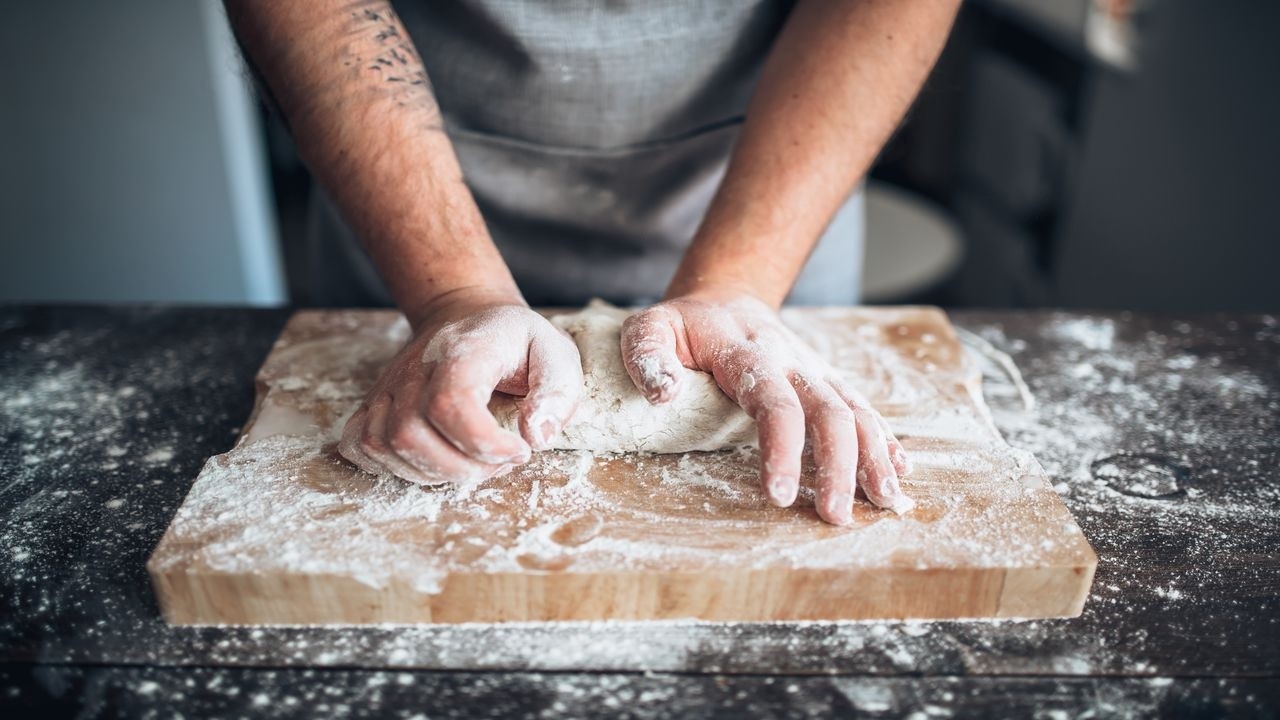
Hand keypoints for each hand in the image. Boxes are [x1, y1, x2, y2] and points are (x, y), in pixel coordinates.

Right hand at [339, 288, 581, 485]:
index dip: (483, 444)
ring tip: (473, 462)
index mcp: (462, 350)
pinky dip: (392, 467)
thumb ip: (557, 394)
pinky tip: (432, 461)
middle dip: (462, 468)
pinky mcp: (373, 403)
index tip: (520, 450)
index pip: (449, 405)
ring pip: (384, 446)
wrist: (466, 314)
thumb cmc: (514, 341)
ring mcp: (388, 386)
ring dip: (433, 473)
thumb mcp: (556, 354)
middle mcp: (414, 368)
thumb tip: (535, 436)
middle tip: (500, 462)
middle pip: (411, 435)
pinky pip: (360, 446)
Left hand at [620, 291, 912, 523]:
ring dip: (874, 457)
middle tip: (835, 517)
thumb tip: (662, 394)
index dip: (782, 449)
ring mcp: (815, 370)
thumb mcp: (650, 328)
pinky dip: (885, 439)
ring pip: (855, 410)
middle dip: (838, 466)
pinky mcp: (826, 380)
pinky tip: (899, 472)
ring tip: (885, 502)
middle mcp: (792, 360)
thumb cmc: (681, 327)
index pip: (774, 403)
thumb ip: (648, 357)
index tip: (781, 495)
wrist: (722, 297)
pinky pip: (863, 407)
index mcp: (748, 353)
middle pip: (828, 412)